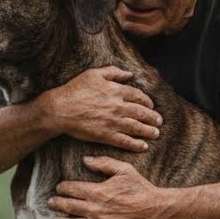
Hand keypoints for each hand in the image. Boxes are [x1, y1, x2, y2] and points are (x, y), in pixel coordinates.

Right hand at [45, 67, 161, 152]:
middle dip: (152, 118)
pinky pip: (125, 141)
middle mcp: (117, 106)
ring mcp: (112, 122)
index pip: (138, 96)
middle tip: (159, 122)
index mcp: (116, 90)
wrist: (60, 109)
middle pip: (141, 113)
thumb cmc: (74, 89)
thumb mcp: (94, 74)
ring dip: (148, 131)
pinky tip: (142, 146)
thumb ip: (113, 72)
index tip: (151, 106)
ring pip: (136, 127)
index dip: (147, 102)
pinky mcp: (105, 135)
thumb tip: (129, 74)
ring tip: (155, 134)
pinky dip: (135, 144)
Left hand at [48, 156, 169, 218]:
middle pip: (69, 207)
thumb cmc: (140, 188)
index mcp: (98, 191)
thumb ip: (104, 163)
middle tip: (51, 203)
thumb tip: (85, 160)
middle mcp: (95, 209)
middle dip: (57, 204)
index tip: (60, 188)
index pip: (72, 189)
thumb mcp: (124, 169)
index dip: (63, 188)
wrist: (155, 210)